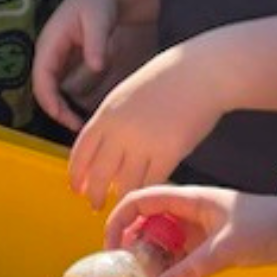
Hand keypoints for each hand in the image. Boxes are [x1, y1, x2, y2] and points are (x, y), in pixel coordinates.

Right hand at [36, 0, 150, 129]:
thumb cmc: (100, 0)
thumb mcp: (99, 17)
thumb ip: (96, 42)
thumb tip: (96, 66)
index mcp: (49, 43)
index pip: (42, 80)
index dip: (51, 103)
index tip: (68, 120)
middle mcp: (50, 53)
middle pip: (46, 90)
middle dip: (59, 111)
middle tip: (80, 128)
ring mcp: (60, 58)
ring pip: (57, 91)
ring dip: (68, 107)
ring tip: (87, 122)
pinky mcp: (71, 61)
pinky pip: (69, 85)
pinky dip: (77, 98)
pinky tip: (94, 106)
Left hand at [68, 36, 244, 208]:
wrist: (200, 72)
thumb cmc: (167, 80)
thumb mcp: (125, 95)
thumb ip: (111, 121)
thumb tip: (100, 148)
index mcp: (106, 114)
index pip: (81, 152)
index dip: (76, 174)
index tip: (76, 187)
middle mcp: (121, 131)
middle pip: (99, 174)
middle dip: (95, 194)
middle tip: (95, 204)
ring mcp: (145, 143)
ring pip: (125, 184)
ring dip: (121, 198)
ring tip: (122, 204)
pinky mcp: (170, 152)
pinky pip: (153, 182)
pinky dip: (147, 192)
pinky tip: (146, 196)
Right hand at [107, 186, 276, 276]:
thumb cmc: (267, 226)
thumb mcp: (225, 249)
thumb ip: (190, 270)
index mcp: (187, 199)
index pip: (139, 201)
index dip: (119, 221)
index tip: (111, 249)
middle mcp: (187, 213)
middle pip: (147, 230)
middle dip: (141, 258)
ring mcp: (197, 232)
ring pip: (165, 252)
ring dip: (162, 275)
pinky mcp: (209, 248)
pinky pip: (183, 265)